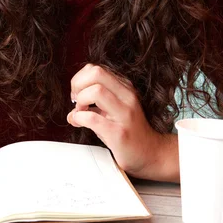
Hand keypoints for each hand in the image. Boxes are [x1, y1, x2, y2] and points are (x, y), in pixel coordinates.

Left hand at [67, 64, 178, 180]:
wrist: (150, 153)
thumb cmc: (129, 131)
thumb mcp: (114, 109)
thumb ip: (94, 103)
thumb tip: (71, 112)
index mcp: (124, 87)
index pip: (96, 69)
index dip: (80, 79)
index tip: (77, 93)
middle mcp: (127, 96)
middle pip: (96, 73)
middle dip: (78, 84)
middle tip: (76, 100)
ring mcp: (125, 114)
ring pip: (96, 91)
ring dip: (80, 101)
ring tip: (81, 111)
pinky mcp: (119, 132)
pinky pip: (92, 118)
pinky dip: (79, 118)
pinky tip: (80, 123)